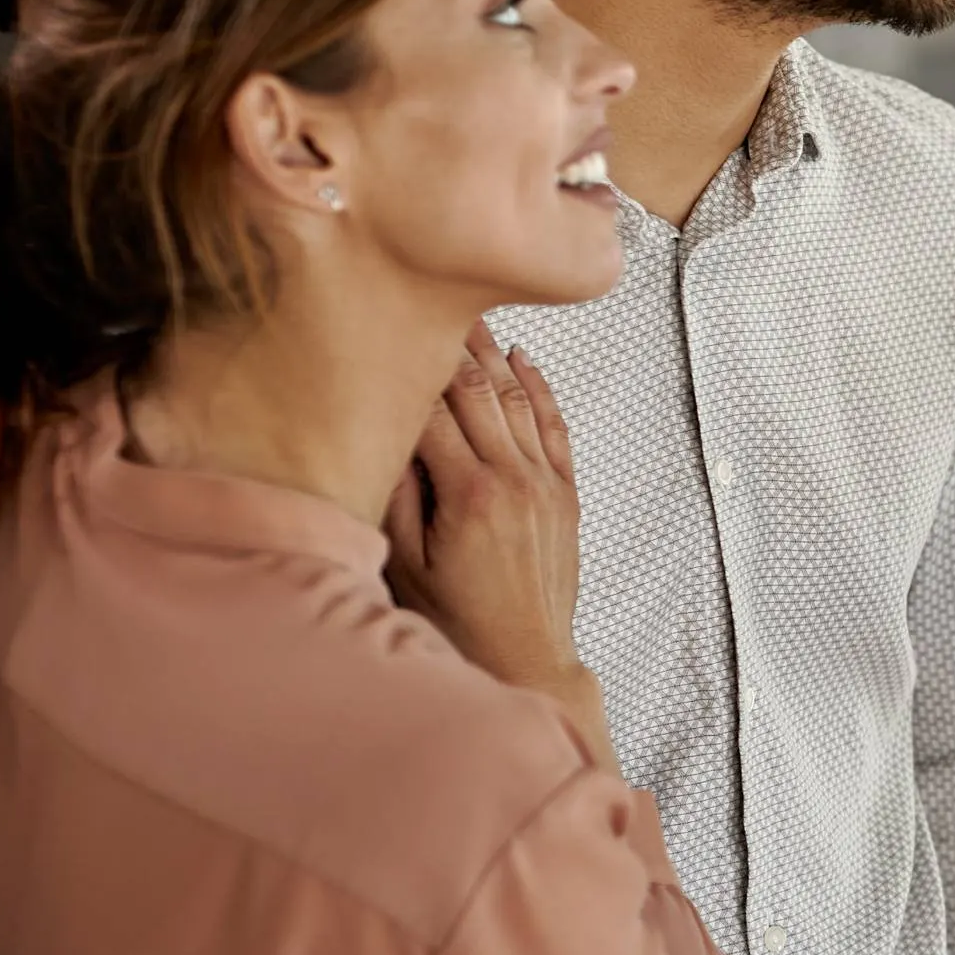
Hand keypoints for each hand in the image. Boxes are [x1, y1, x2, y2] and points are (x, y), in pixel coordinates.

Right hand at [385, 327, 606, 756]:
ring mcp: (546, 484)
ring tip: (470, 314)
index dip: (411, 366)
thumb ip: (398, 493)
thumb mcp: (405, 562)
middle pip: (478, 392)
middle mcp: (513, 479)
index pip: (433, 409)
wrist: (526, 658)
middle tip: (431, 296)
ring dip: (494, 355)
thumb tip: (387, 431)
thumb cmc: (455, 619)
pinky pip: (555, 427)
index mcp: (468, 492)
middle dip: (453, 343)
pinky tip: (523, 358)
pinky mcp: (567, 495)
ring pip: (519, 400)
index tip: (391, 326)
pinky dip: (540, 388)